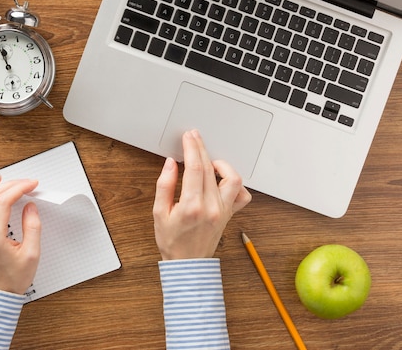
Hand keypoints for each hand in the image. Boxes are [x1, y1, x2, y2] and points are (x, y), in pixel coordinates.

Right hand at [153, 129, 251, 259]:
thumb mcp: (159, 213)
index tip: (188, 137)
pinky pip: (242, 195)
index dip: (192, 148)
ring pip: (232, 179)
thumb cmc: (171, 241)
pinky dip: (235, 183)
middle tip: (194, 138)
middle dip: (201, 149)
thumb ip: (165, 185)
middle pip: (210, 169)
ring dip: (222, 165)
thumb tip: (171, 164)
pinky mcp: (229, 214)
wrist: (187, 265)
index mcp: (192, 206)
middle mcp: (212, 207)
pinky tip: (222, 179)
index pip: (195, 168)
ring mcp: (223, 211)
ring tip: (210, 161)